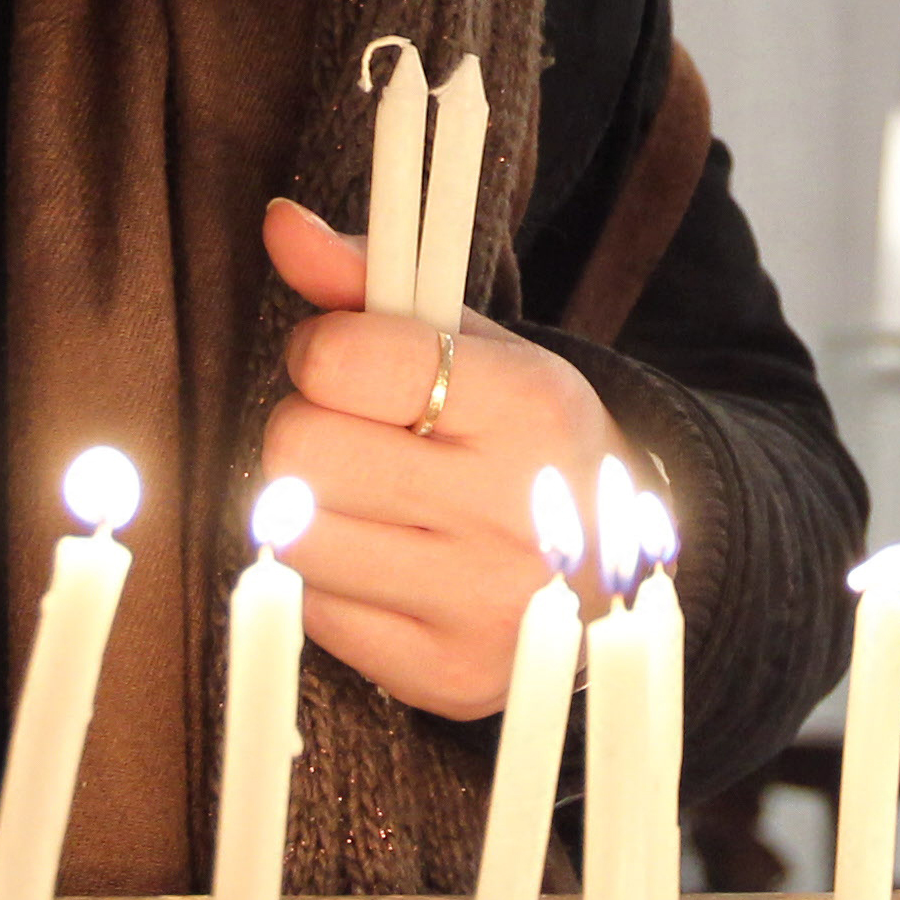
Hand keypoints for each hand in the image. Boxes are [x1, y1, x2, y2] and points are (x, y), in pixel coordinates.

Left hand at [259, 196, 628, 718]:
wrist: (620, 573)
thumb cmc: (524, 441)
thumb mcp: (477, 346)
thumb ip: (368, 284)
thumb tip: (278, 223)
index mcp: (527, 405)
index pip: (342, 361)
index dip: (322, 354)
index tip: (350, 365)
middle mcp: (512, 509)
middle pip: (298, 451)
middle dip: (306, 434)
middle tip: (355, 438)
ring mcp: (480, 604)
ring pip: (291, 538)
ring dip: (307, 513)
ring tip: (367, 501)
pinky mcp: (445, 677)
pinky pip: (313, 614)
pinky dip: (328, 584)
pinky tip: (382, 563)